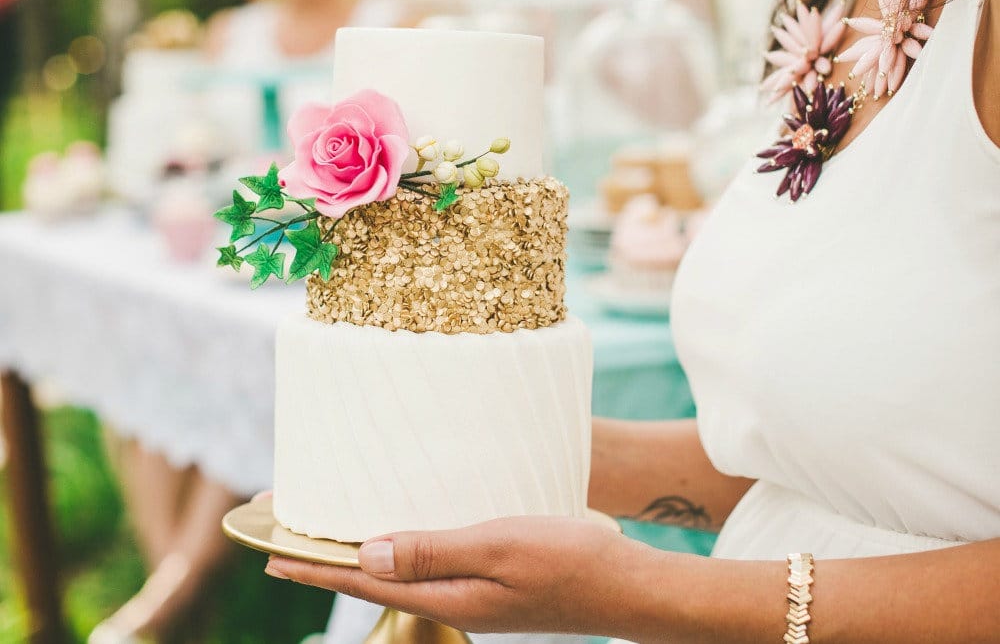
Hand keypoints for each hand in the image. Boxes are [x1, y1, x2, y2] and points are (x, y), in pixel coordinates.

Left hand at [264, 515, 658, 636]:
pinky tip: (401, 536)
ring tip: (331, 535)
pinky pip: (429, 567)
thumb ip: (432, 550)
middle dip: (328, 559)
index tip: (271, 555)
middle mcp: (451, 601)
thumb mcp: (499, 547)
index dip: (316, 567)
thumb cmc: (571, 562)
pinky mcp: (490, 586)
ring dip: (360, 554)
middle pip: (374, 580)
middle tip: (287, 538)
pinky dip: (399, 550)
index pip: (364, 581)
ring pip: (399, 574)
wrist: (629, 588)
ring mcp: (471, 597)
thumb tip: (364, 553)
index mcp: (446, 597)